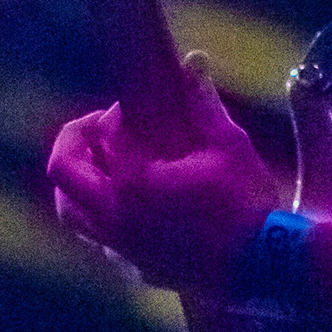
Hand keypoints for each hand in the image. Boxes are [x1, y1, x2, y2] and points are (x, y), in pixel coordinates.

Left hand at [47, 58, 280, 296]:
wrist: (267, 269)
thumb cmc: (249, 205)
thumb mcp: (230, 146)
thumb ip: (202, 103)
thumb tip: (191, 62)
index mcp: (133, 183)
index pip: (104, 133)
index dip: (117, 112)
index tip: (136, 107)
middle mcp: (115, 218)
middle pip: (64, 171)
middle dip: (75, 141)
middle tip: (98, 129)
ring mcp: (122, 248)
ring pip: (72, 212)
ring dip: (80, 182)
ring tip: (105, 165)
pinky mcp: (136, 270)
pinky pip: (99, 240)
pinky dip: (102, 215)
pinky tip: (131, 204)